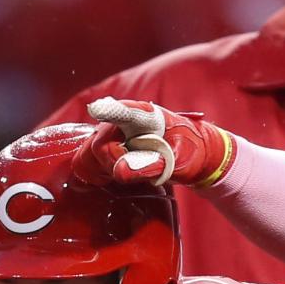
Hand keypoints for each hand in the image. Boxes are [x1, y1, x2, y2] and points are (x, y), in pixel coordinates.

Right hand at [82, 98, 233, 188]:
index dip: (109, 112)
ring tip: (132, 172)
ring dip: (106, 169)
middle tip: (136, 172)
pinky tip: (118, 175)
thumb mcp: (179, 161)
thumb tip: (119, 171)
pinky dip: (99, 172)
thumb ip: (153, 165)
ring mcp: (114, 133)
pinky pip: (90, 160)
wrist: (194, 154)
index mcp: (147, 116)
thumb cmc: (191, 153)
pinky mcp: (109, 146)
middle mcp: (124, 121)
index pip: (124, 113)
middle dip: (113, 164)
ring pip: (92, 154)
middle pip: (101, 144)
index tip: (96, 109)